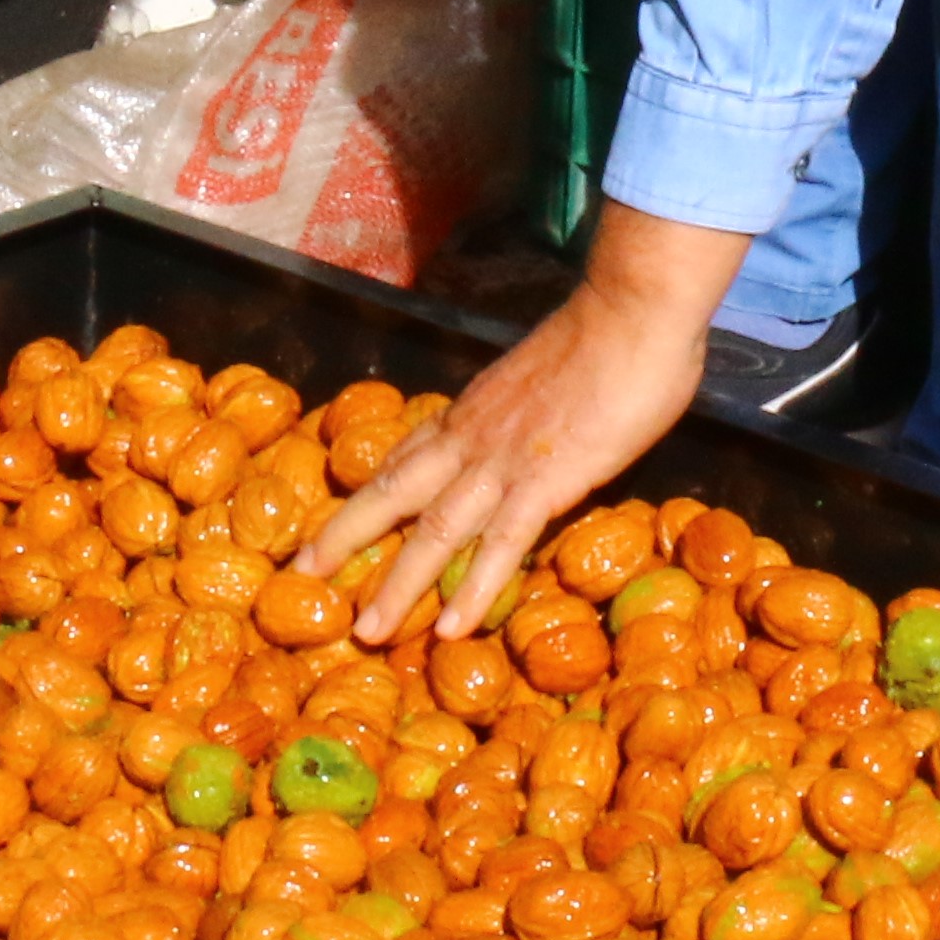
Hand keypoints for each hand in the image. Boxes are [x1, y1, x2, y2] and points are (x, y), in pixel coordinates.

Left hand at [319, 203, 753, 641]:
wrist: (633, 308)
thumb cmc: (607, 334)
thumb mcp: (543, 377)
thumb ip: (528, 413)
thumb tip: (534, 438)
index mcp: (471, 411)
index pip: (405, 459)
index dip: (368, 496)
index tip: (336, 527)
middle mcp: (470, 437)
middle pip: (391, 494)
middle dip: (345, 538)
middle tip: (305, 575)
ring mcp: (502, 461)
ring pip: (433, 532)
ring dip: (396, 585)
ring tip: (368, 632)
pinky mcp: (545, 481)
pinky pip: (500, 544)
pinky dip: (473, 590)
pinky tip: (452, 628)